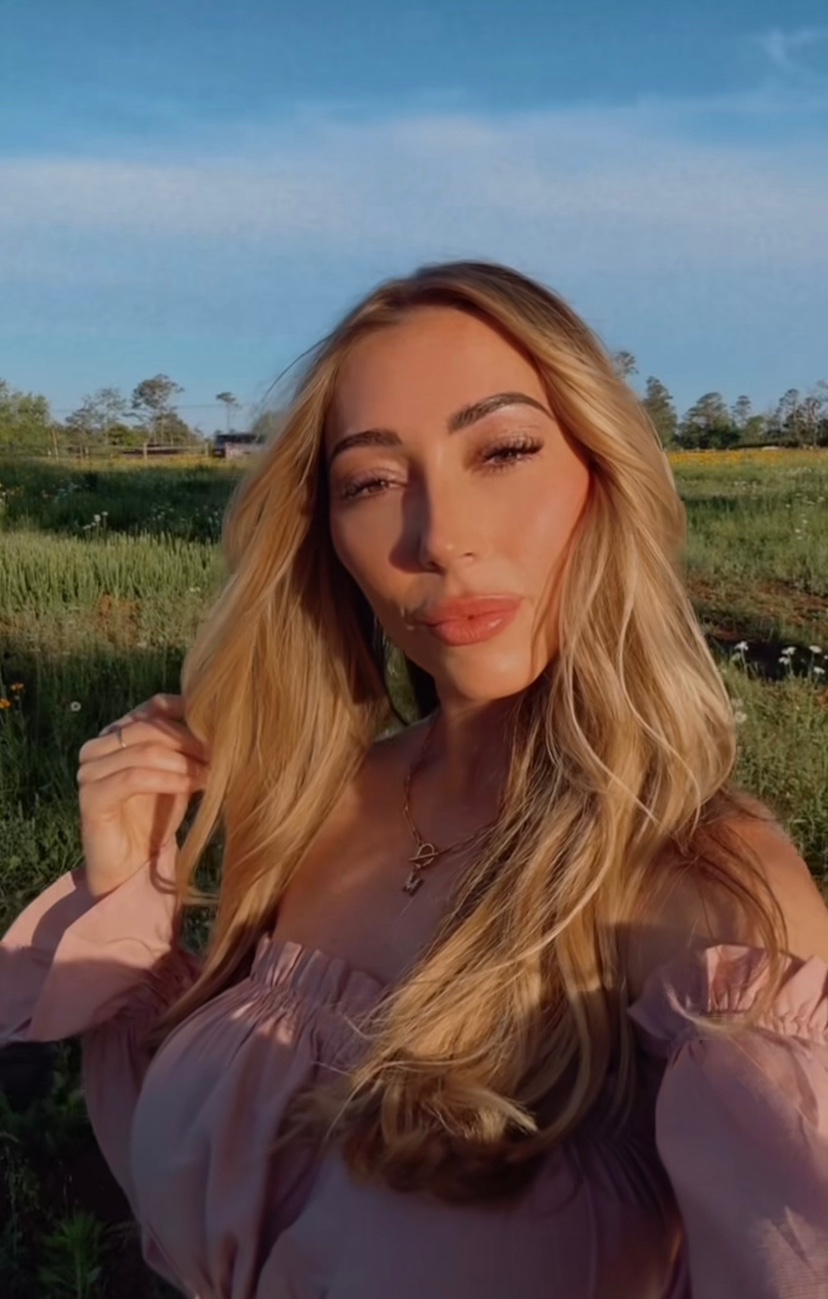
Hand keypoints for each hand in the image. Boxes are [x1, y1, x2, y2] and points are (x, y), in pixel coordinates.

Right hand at [77, 693, 209, 897]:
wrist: (133, 866)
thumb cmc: (158, 816)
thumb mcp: (178, 774)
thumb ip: (189, 748)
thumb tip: (225, 723)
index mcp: (118, 733)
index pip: (153, 707)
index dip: (188, 711)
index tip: (221, 722)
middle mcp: (98, 746)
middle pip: (150, 728)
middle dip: (191, 740)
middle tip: (225, 752)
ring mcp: (90, 770)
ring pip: (144, 752)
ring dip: (185, 762)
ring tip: (215, 772)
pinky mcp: (91, 796)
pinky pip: (134, 778)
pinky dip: (169, 780)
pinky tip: (193, 786)